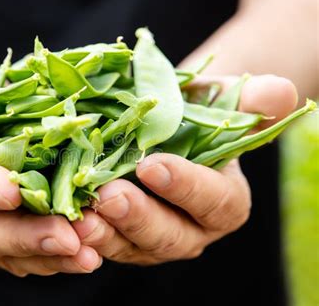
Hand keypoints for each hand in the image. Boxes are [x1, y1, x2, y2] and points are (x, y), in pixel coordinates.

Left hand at [72, 75, 297, 264]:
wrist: (160, 126)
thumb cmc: (194, 111)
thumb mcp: (221, 100)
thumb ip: (251, 102)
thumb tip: (281, 95)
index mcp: (222, 201)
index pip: (213, 201)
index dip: (186, 186)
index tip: (154, 164)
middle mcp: (189, 229)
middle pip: (169, 236)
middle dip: (139, 217)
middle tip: (111, 195)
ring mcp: (150, 238)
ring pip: (129, 247)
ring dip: (104, 234)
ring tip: (80, 215)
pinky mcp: (119, 238)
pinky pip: (101, 243)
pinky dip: (82, 235)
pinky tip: (61, 219)